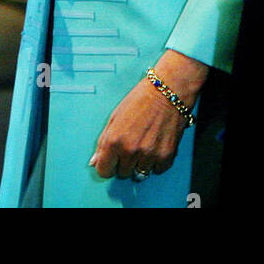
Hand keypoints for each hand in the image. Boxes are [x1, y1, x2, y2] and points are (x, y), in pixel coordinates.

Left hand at [89, 51, 208, 180]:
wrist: (169, 90)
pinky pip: (157, 170)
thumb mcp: (115, 116)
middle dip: (126, 162)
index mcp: (114, 140)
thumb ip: (103, 142)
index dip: (108, 164)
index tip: (114, 159)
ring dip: (141, 162)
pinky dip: (157, 161)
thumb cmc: (142, 98)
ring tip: (146, 143)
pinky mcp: (166, 156)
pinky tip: (157, 145)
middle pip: (122, 173)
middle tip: (133, 143)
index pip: (103, 171)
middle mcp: (130, 150)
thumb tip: (94, 162)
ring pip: (140, 174)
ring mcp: (149, 155)